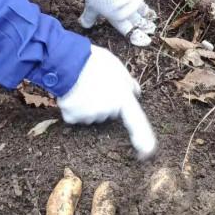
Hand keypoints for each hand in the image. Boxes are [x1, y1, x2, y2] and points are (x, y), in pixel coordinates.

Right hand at [57, 45, 156, 159]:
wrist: (68, 61)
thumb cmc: (94, 61)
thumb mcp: (117, 66)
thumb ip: (127, 82)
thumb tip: (135, 92)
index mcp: (122, 99)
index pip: (136, 122)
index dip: (143, 140)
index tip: (147, 154)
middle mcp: (107, 112)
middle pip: (108, 113)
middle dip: (104, 102)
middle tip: (97, 84)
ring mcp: (89, 117)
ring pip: (91, 114)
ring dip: (88, 104)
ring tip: (82, 85)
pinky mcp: (72, 118)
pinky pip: (75, 116)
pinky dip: (73, 108)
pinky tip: (71, 93)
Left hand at [79, 0, 156, 44]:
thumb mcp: (91, 7)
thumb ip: (89, 17)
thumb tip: (84, 25)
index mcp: (118, 18)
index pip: (130, 31)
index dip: (138, 37)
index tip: (146, 41)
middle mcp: (129, 10)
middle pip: (139, 20)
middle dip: (146, 25)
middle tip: (152, 28)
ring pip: (142, 8)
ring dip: (146, 12)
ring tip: (151, 15)